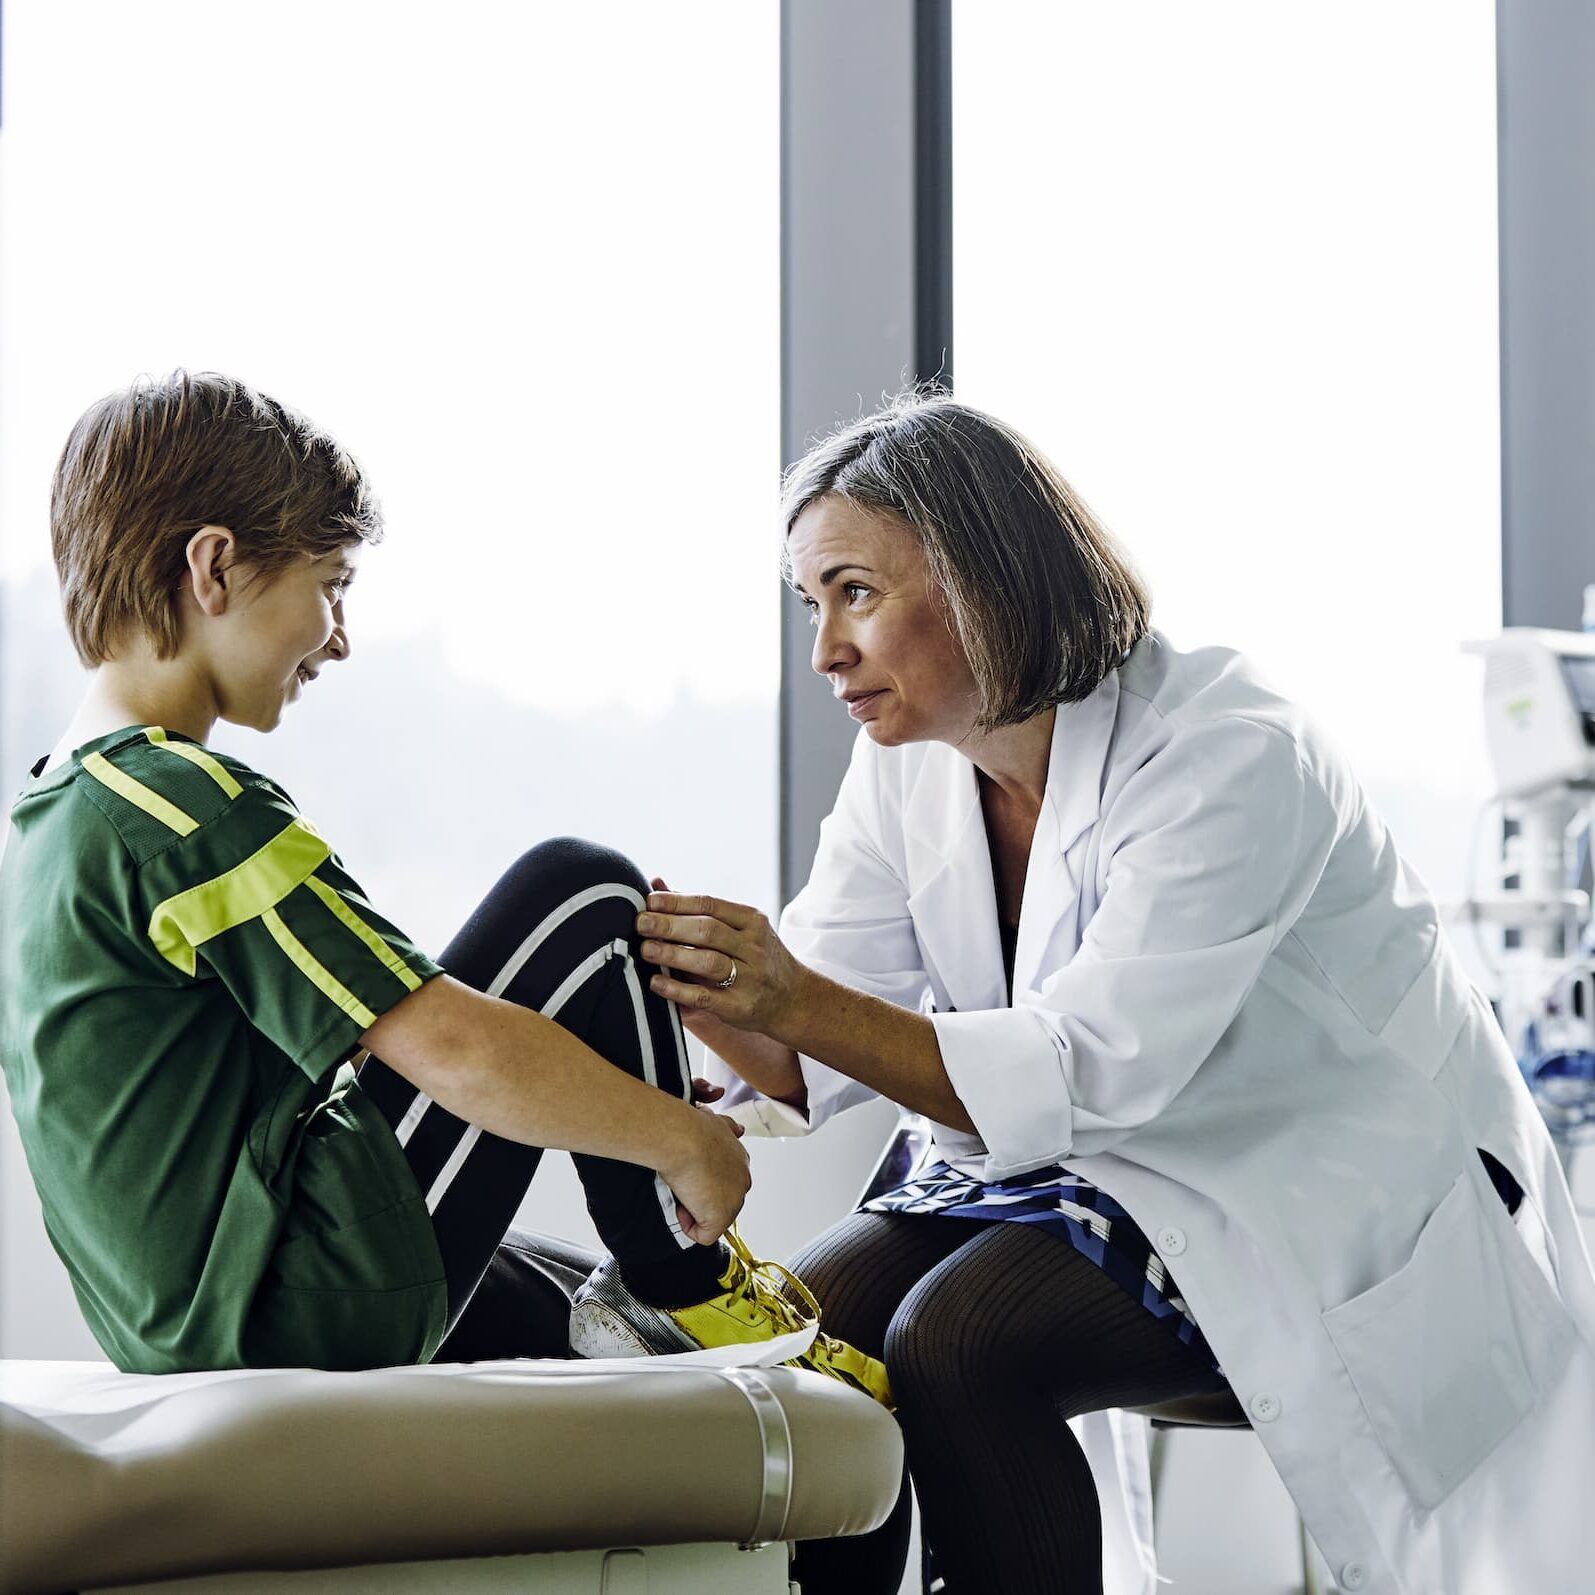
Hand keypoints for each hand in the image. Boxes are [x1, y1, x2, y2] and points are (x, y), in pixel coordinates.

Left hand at [645, 877, 769, 1051]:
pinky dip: (678, 989)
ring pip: (708, 962)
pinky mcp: (739, 1007)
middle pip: (707, 931)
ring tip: (645, 949)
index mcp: (752, 921)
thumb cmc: (755, 958)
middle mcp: (754, 947)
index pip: (711, 905)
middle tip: (640, 923)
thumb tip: (656, 884)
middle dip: (670, 925)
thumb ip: (698, 909)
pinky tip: (656, 982)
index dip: (678, 902)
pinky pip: (704, 996)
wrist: (794, 1000)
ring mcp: (749, 978)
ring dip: (673, 954)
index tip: (649, 901)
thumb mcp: (739, 928)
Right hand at [661, 1104, 750, 1244]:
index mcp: (739, 1155)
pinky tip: (680, 1205)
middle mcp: (742, 1177)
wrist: (683, 1136)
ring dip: (693, 1208)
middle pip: (722, 1199)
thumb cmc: (689, 1124)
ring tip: (679, 1189)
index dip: (707, 1179)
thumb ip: (716, 1113)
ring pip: (712, 1217)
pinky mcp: (721, 1217)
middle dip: (701, 1196)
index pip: (728, 1176)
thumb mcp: (707, 1113)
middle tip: (681, 1182)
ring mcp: (735, 1198)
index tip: (691, 1172)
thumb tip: (718, 1093)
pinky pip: (704, 1235)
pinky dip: (688, 1226)